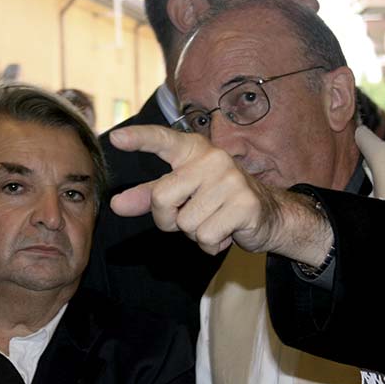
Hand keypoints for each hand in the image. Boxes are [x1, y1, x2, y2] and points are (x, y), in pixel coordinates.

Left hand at [109, 125, 332, 264]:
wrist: (269, 214)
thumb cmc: (216, 202)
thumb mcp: (182, 195)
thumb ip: (148, 197)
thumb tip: (116, 204)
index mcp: (193, 150)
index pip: (162, 139)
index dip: (139, 139)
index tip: (115, 139)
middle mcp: (212, 159)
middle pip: (161, 198)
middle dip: (168, 219)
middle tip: (190, 216)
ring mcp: (230, 180)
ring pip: (184, 223)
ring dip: (194, 234)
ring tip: (214, 221)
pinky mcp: (244, 204)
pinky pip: (205, 236)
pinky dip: (210, 244)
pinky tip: (226, 232)